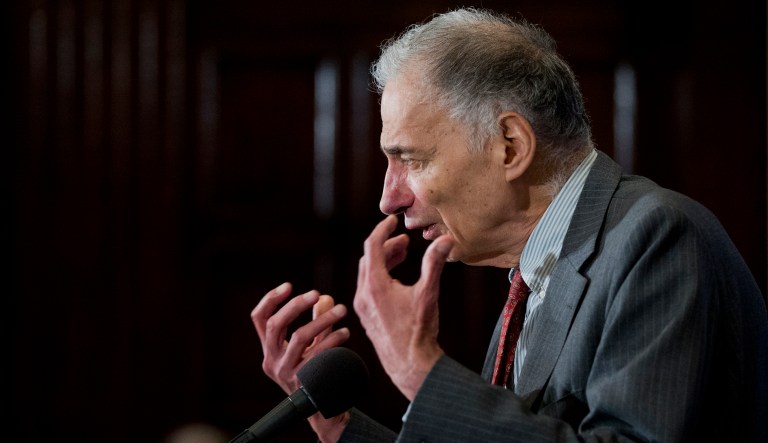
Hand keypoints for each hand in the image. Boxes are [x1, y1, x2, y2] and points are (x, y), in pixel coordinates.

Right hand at [251, 283, 350, 441]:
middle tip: (318, 293)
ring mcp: (286, 373)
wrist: (324, 410)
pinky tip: (345, 333)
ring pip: (299, 337)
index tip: (289, 285)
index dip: (271, 299)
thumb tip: (325, 298)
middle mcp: (272, 362)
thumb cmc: (317, 373)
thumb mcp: (312, 346)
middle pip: (276, 325)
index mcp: (269, 351)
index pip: (259, 319)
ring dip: (322, 319)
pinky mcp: (303, 382)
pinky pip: (318, 353)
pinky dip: (333, 340)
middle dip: (297, 305)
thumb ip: (316, 322)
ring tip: (341, 311)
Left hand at [353, 215, 453, 399]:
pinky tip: (397, 280)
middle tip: (404, 242)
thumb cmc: (418, 331)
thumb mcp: (428, 294)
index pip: (372, 246)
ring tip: (403, 255)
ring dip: (383, 260)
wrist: (410, 365)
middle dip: (386, 246)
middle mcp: (363, 294)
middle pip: (369, 258)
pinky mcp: (367, 316)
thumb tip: (446, 240)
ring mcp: (363, 307)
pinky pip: (368, 287)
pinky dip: (380, 276)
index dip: (383, 229)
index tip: (393, 221)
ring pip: (367, 273)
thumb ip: (435, 264)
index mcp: (375, 285)